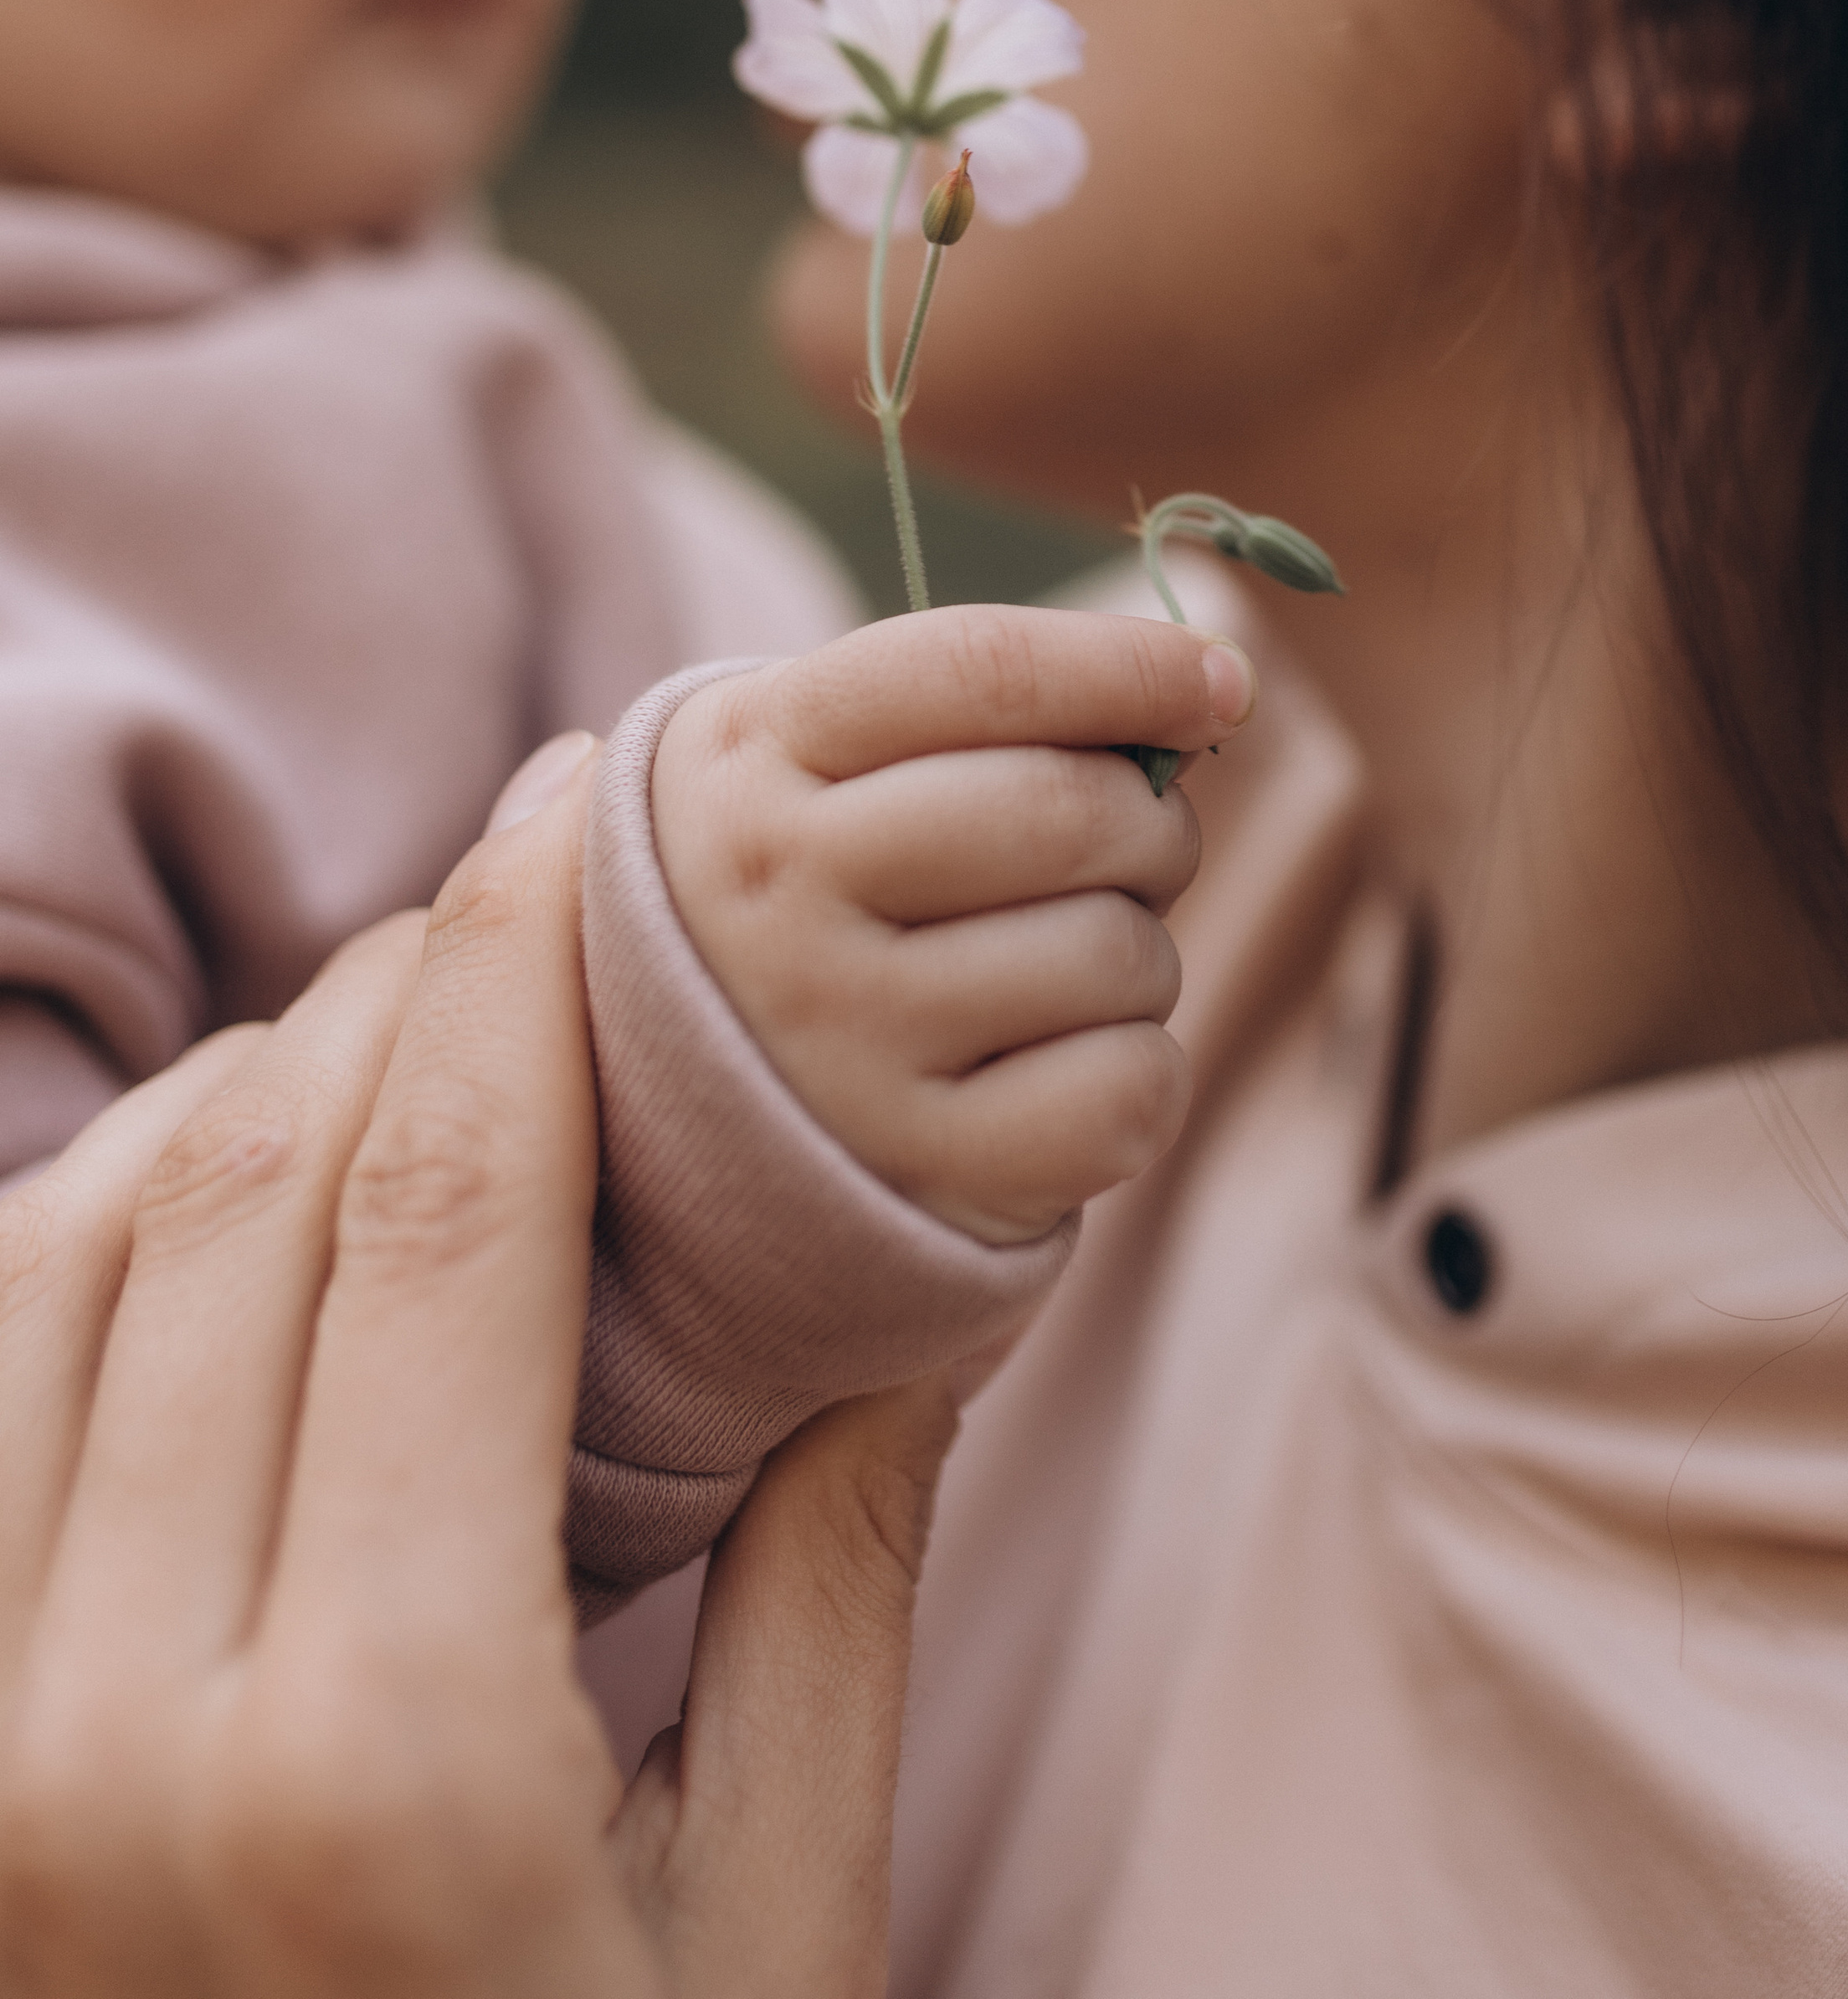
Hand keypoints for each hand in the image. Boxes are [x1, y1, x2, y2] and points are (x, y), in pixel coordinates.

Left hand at [0, 748, 953, 1996]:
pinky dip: (77, 1241)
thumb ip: (836, 1589)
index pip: (435, 1221)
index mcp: (384, 1766)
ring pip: (62, 1263)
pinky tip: (209, 1205)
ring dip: (227, 1094)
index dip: (511, 974)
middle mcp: (115, 1748)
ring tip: (380, 1029)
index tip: (573, 813)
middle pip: (247, 1200)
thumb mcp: (780, 1934)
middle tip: (511, 885)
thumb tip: (911, 1292)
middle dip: (392, 989)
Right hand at [651, 604, 1258, 1242]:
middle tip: (1126, 850)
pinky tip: (1062, 1061)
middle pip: (1069, 809)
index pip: (979, 673)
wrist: (686, 1096)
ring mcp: (841, 1043)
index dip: (1129, 664)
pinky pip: (1127, 1089)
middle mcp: (777, 896)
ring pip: (1117, 951)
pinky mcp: (919, 1168)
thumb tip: (1214, 686)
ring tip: (1057, 967)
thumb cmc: (825, 880)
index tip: (1222, 678)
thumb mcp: (832, 752)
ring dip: (1139, 953)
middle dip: (1151, 823)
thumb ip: (993, 702)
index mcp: (755, 756)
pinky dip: (1139, 1069)